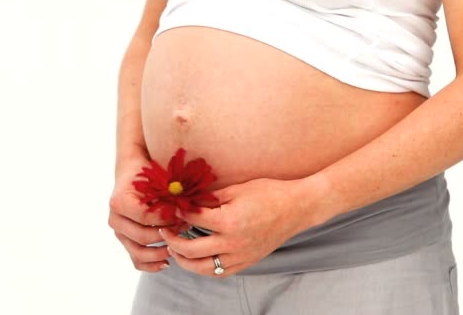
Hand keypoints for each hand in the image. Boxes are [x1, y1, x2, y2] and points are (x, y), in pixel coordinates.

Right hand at [108, 155, 189, 271]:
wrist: (132, 173)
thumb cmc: (147, 174)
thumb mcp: (155, 180)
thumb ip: (167, 195)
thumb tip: (185, 211)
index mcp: (119, 202)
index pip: (146, 217)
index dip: (166, 219)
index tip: (183, 216)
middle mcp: (114, 219)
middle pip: (142, 237)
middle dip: (166, 235)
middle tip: (185, 229)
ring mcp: (119, 231)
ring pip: (137, 252)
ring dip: (160, 253)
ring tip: (176, 248)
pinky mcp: (125, 240)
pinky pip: (135, 259)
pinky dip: (150, 265)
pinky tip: (166, 263)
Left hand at [160, 177, 325, 276]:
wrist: (297, 208)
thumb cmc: (268, 193)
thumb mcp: (236, 189)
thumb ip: (209, 198)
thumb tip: (186, 199)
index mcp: (229, 222)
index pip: (192, 220)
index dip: (177, 212)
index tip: (171, 207)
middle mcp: (233, 243)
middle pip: (190, 250)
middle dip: (172, 240)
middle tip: (165, 231)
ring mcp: (240, 256)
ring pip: (202, 268)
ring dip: (184, 260)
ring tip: (175, 248)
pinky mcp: (247, 262)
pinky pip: (219, 272)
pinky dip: (203, 268)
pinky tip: (197, 258)